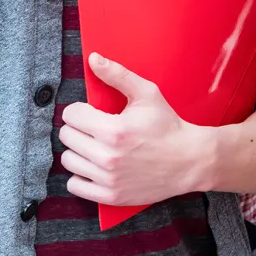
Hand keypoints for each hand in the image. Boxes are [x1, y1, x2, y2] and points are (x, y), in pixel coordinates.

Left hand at [59, 54, 216, 205]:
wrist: (189, 161)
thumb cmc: (168, 127)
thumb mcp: (147, 94)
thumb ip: (118, 75)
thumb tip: (93, 59)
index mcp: (114, 130)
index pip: (71, 115)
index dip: (80, 110)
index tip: (91, 112)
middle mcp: (107, 157)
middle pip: (66, 136)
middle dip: (78, 128)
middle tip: (95, 128)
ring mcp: (108, 179)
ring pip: (68, 160)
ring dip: (78, 151)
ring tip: (95, 146)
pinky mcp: (110, 196)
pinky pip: (75, 185)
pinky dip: (80, 175)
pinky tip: (94, 166)